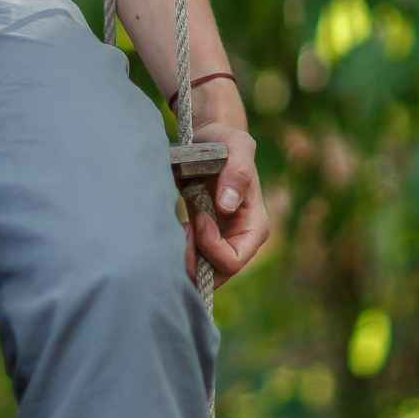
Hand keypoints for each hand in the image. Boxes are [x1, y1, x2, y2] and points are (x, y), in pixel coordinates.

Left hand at [181, 121, 268, 283]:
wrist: (208, 141)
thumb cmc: (224, 142)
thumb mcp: (235, 145)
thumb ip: (237, 172)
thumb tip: (228, 206)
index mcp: (254, 227)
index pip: (232, 261)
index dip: (210, 246)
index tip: (197, 219)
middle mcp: (239, 242)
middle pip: (214, 276)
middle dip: (191, 261)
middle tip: (173, 233)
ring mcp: (220, 245)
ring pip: (198, 274)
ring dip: (179, 260)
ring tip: (167, 232)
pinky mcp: (201, 242)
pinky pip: (187, 262)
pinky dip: (172, 254)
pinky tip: (164, 232)